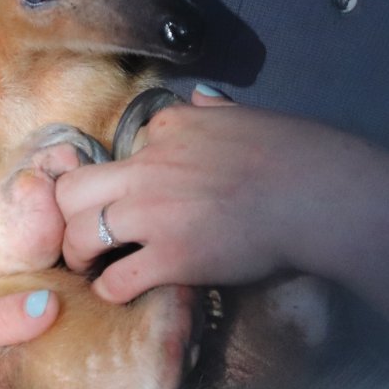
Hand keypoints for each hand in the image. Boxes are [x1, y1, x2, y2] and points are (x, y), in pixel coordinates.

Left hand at [55, 87, 388, 303]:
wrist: (320, 194)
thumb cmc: (295, 154)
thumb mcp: (244, 116)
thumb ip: (213, 110)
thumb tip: (201, 96)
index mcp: (168, 128)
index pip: (119, 150)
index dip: (118, 180)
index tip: (125, 199)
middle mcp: (150, 167)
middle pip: (72, 190)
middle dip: (67, 216)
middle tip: (81, 237)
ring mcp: (156, 213)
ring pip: (80, 234)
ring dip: (80, 255)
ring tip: (93, 267)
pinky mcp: (172, 257)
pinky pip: (116, 279)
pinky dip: (111, 289)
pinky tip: (122, 291)